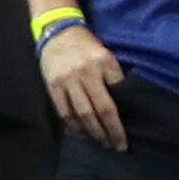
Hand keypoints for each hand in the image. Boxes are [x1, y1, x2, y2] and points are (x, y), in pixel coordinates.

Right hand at [38, 17, 127, 149]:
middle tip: (114, 146)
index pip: (112, 102)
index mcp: (103, 64)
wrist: (59, 32)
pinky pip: (64, 112)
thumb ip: (114, 79)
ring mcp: (67, 80)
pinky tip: (82, 133)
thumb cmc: (88, 48)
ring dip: (91, 133)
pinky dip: (73, 126)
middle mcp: (85, 73)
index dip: (118, 125)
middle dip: (107, 133)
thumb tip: (125, 108)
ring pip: (80, 114)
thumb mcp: (107, 57)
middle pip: (97, 111)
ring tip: (100, 142)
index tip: (123, 141)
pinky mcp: (53, 85)